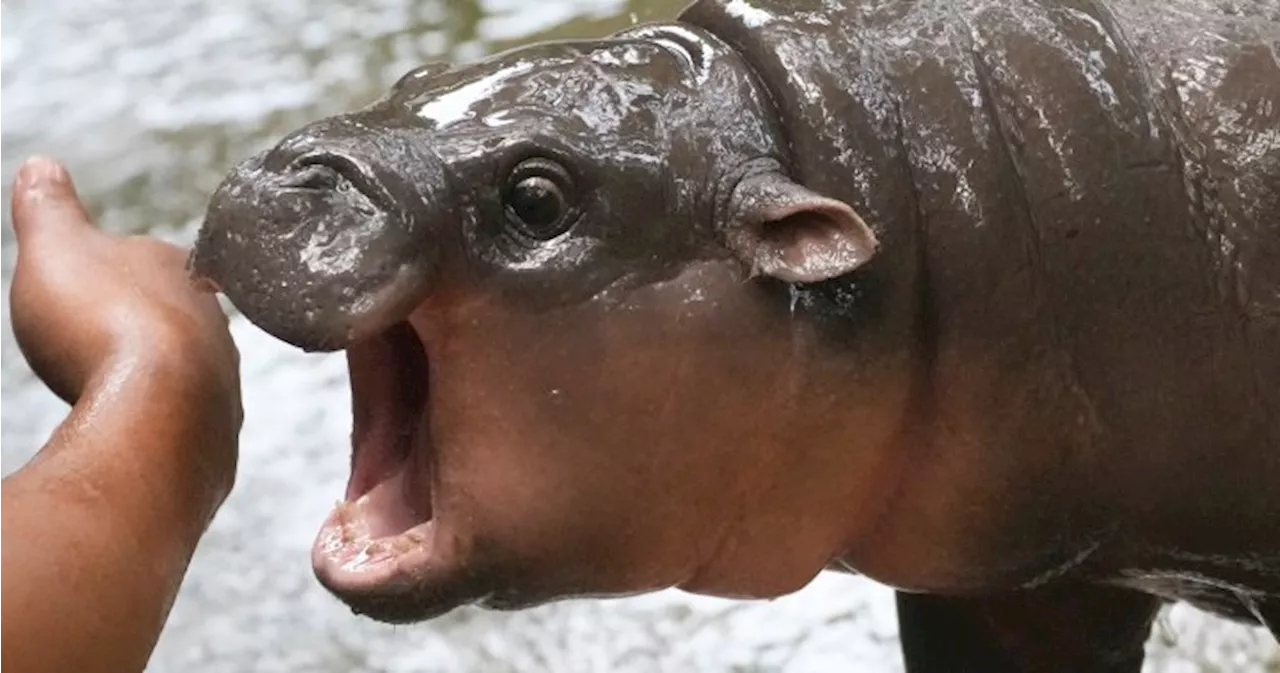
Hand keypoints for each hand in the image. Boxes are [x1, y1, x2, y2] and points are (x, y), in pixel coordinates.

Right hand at [8, 156, 242, 498]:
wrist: (159, 408)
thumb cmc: (102, 321)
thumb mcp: (57, 248)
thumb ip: (49, 209)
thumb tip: (41, 164)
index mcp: (180, 272)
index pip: (152, 261)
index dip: (118, 271)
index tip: (98, 281)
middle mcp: (215, 324)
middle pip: (176, 320)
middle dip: (143, 328)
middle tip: (105, 339)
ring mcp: (223, 381)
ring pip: (188, 373)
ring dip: (155, 380)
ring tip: (116, 391)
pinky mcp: (216, 437)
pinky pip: (185, 427)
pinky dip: (160, 425)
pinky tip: (138, 434)